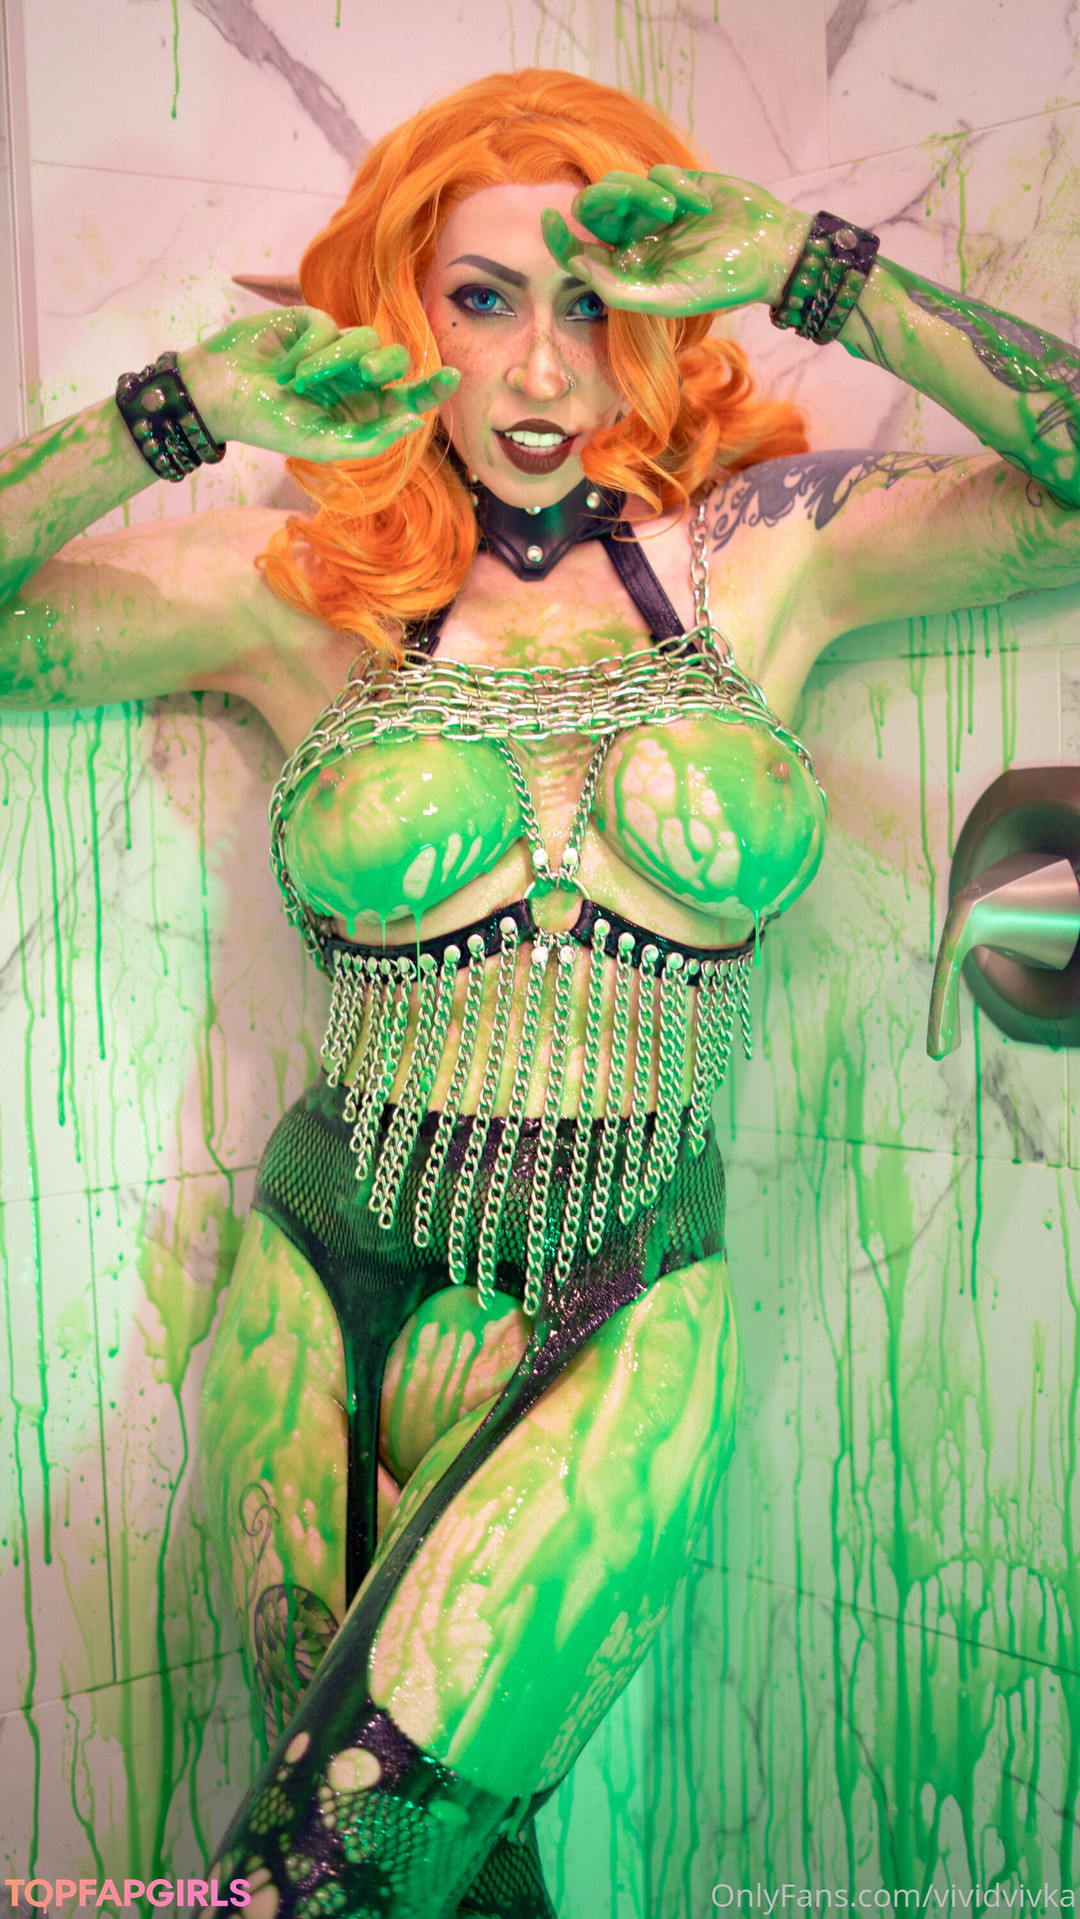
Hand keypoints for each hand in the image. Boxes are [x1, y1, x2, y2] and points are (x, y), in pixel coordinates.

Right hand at [181, 309, 458, 461]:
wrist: (219, 393)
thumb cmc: (269, 424)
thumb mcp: (321, 444)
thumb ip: (370, 440)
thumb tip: (413, 422)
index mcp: (362, 409)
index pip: (407, 397)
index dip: (431, 386)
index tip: (451, 376)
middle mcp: (353, 378)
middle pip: (394, 359)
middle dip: (385, 363)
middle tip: (368, 372)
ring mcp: (333, 348)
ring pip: (363, 338)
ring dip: (335, 359)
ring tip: (299, 380)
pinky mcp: (310, 322)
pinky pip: (328, 324)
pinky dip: (309, 347)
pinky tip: (285, 364)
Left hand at [542, 168, 810, 317]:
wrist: (770, 251)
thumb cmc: (723, 281)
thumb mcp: (670, 296)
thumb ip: (621, 290)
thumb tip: (580, 268)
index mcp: (629, 270)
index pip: (579, 252)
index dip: (558, 237)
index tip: (547, 217)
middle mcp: (636, 241)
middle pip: (595, 208)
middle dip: (605, 200)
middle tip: (626, 200)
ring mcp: (656, 212)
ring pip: (622, 184)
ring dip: (645, 192)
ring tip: (676, 208)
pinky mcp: (679, 186)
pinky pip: (658, 173)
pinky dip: (676, 184)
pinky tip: (700, 202)